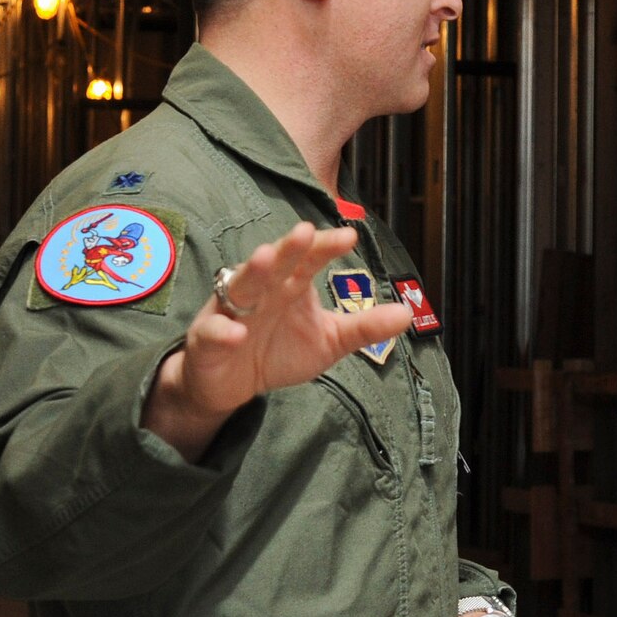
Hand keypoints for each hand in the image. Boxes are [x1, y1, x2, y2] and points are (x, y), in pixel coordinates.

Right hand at [143, 223, 412, 459]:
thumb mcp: (329, 341)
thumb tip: (408, 314)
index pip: (309, 259)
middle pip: (275, 263)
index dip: (326, 247)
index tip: (350, 236)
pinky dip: (223, 330)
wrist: (231, 385)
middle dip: (288, 248)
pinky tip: (236, 333)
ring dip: (252, 272)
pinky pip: (214, 331)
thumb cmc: (280, 352)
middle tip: (304, 231)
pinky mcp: (208, 339)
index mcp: (291, 286)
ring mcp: (231, 311)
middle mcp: (262, 290)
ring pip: (240, 286)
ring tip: (265, 258)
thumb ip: (364, 327)